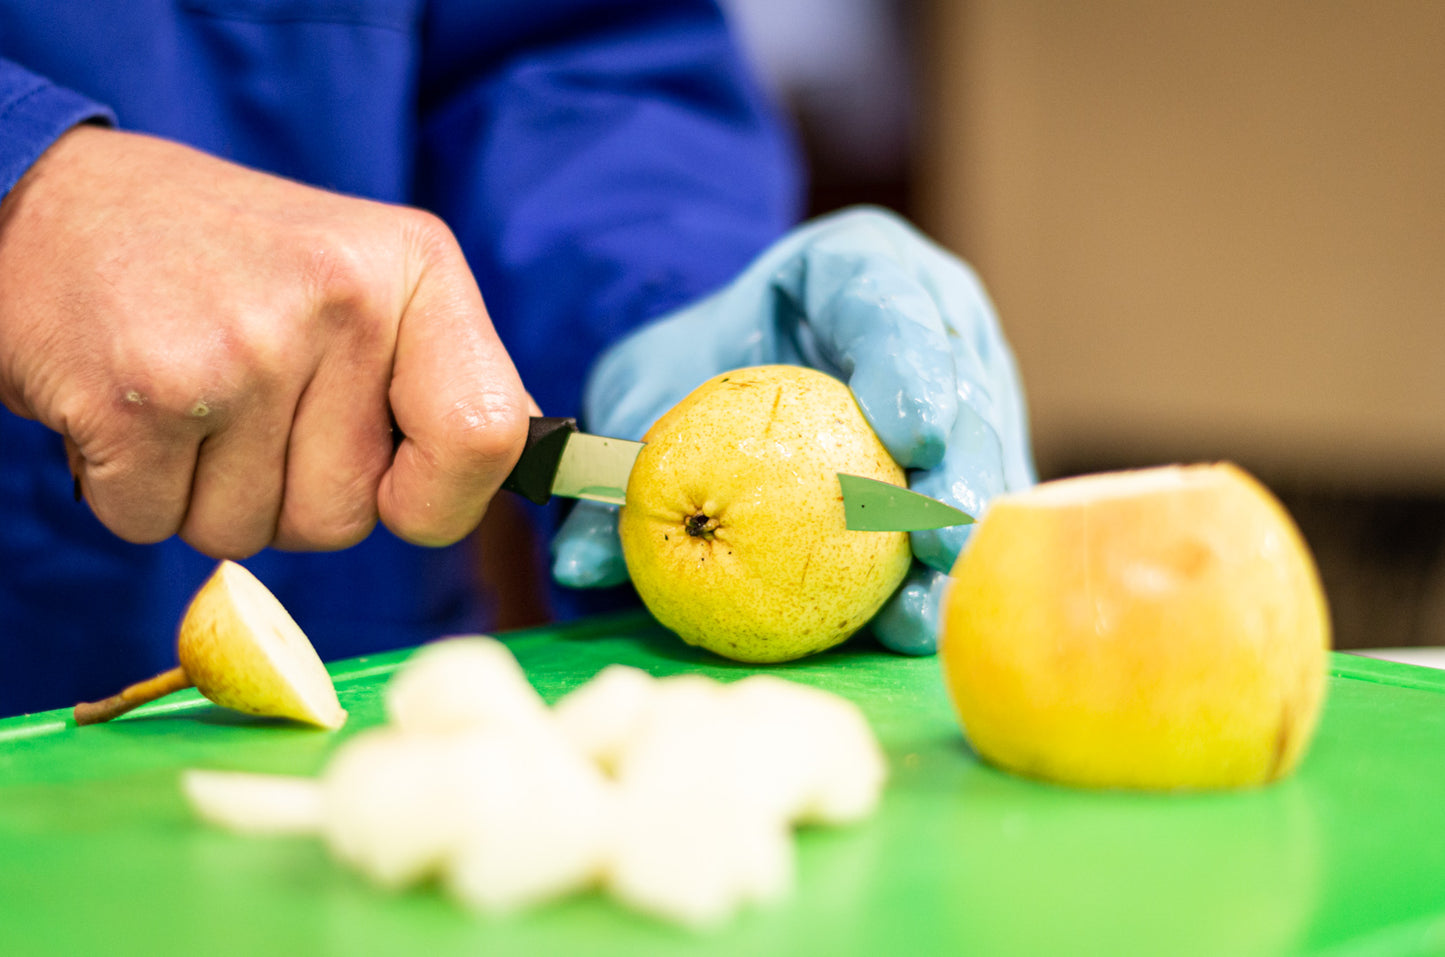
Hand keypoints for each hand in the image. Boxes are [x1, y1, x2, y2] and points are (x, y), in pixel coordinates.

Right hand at [0, 125, 529, 556]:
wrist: (48, 204)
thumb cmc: (224, 263)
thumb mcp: (363, 275)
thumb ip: (444, 372)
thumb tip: (524, 456)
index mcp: (416, 270)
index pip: (486, 439)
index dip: (441, 501)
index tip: (397, 488)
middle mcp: (343, 300)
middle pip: (348, 519)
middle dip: (289, 495)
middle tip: (242, 400)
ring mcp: (241, 348)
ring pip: (250, 534)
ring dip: (207, 494)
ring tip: (186, 393)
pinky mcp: (141, 396)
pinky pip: (155, 526)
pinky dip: (130, 492)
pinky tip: (131, 408)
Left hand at [550, 206, 1034, 654]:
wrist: (737, 362)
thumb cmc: (697, 362)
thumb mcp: (646, 391)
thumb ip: (619, 463)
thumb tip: (582, 568)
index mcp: (854, 268)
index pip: (887, 297)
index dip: (909, 359)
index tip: (910, 432)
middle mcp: (932, 318)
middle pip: (965, 385)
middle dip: (962, 467)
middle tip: (938, 543)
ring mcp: (965, 387)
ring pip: (988, 455)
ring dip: (963, 539)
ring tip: (928, 611)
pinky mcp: (973, 454)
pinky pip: (975, 509)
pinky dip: (949, 570)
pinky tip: (924, 624)